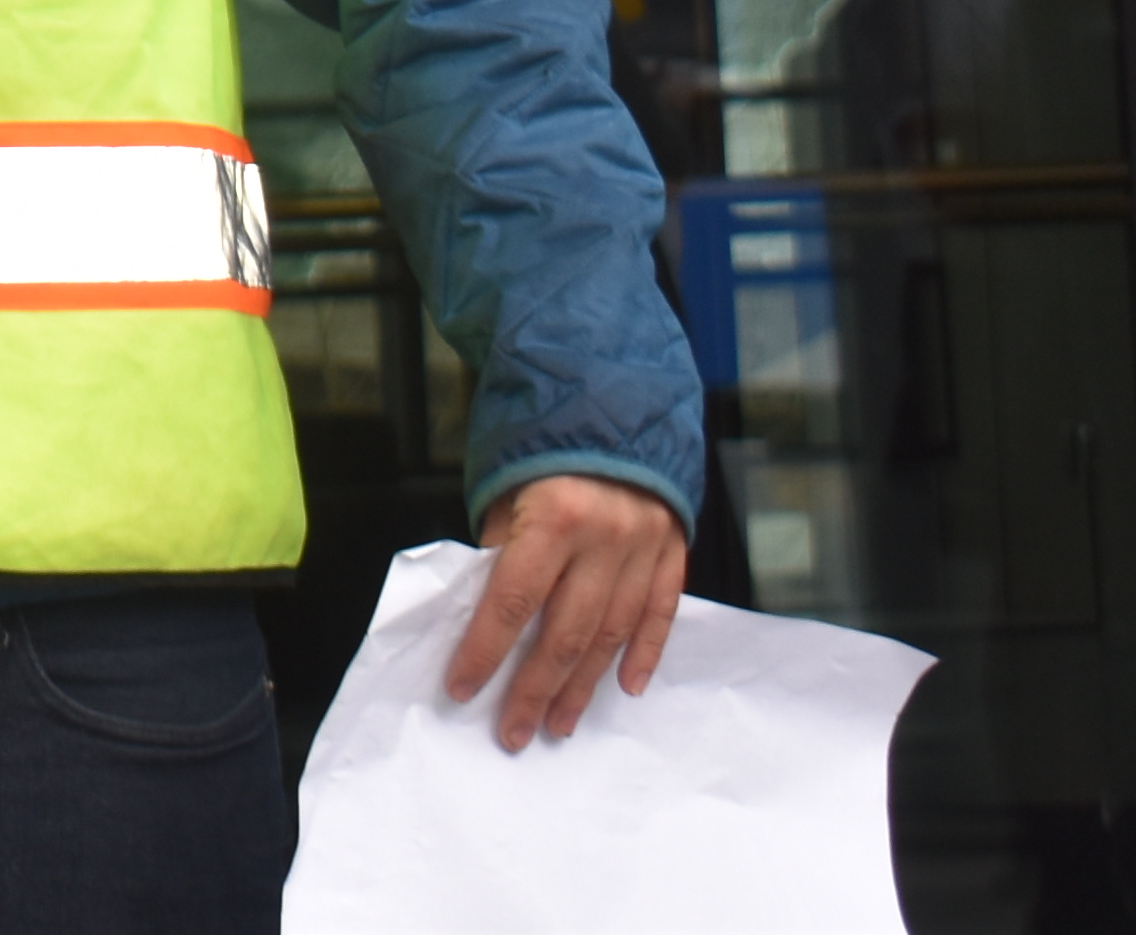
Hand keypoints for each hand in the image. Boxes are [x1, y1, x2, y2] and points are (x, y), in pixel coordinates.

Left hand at [451, 475, 687, 749]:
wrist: (616, 402)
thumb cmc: (543, 448)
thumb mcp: (506, 489)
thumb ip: (504, 550)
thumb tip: (491, 617)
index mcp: (554, 516)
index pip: (513, 601)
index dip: (485, 650)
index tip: (462, 689)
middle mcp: (605, 537)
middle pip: (565, 632)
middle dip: (535, 689)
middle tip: (514, 732)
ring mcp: (645, 546)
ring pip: (612, 633)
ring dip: (583, 685)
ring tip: (560, 722)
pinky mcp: (673, 548)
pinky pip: (660, 611)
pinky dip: (646, 652)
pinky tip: (628, 687)